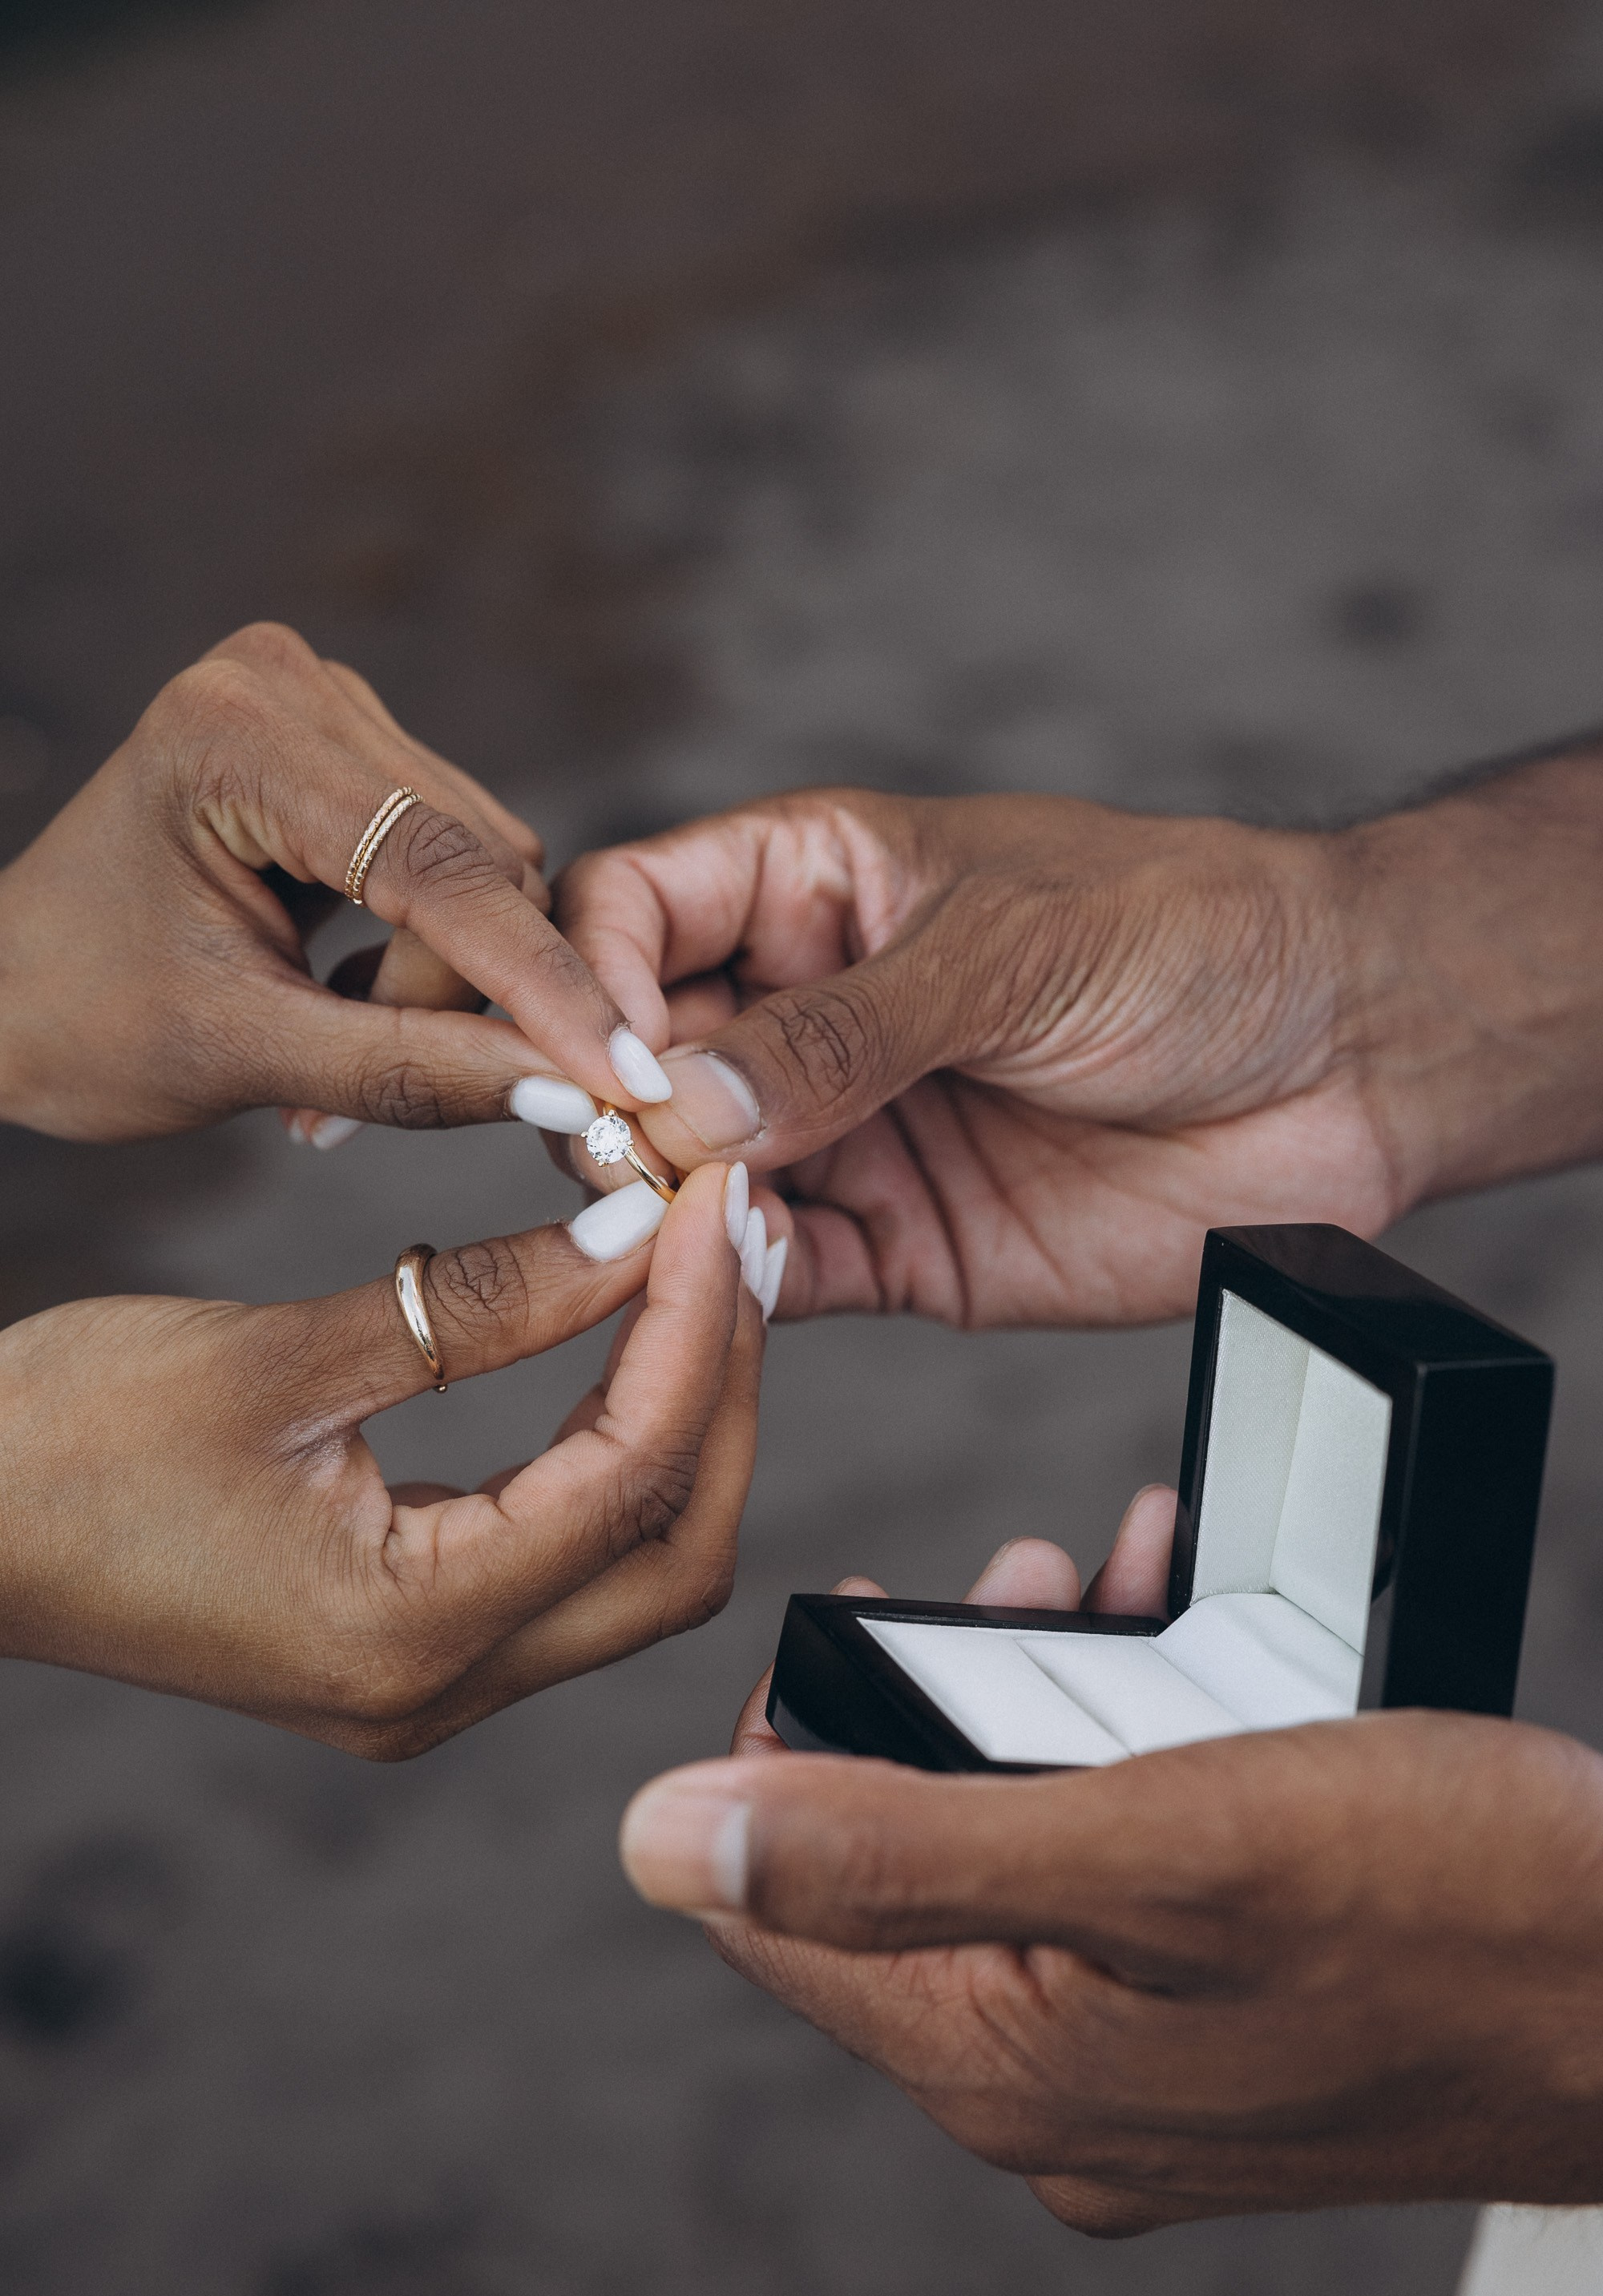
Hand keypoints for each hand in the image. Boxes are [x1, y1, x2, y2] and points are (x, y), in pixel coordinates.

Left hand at [0, 622, 674, 1144]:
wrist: (0, 996)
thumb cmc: (82, 1021)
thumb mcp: (248, 1057)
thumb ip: (417, 1071)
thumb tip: (576, 1094)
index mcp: (238, 732)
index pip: (442, 866)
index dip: (541, 985)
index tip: (624, 1081)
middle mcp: (289, 684)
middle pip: (476, 868)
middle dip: (457, 1001)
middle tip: (352, 1110)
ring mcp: (322, 706)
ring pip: (478, 874)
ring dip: (438, 990)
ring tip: (329, 1068)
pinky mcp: (346, 750)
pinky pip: (450, 864)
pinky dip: (422, 957)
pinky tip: (341, 1005)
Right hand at [0, 1164, 758, 1753]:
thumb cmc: (65, 1441)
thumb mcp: (275, 1358)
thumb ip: (470, 1304)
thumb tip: (630, 1230)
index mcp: (405, 1635)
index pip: (628, 1479)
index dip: (693, 1330)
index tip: (713, 1200)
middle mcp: (437, 1688)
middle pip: (672, 1549)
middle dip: (726, 1387)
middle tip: (740, 1233)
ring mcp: (425, 1680)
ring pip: (633, 1561)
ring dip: (685, 1415)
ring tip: (705, 1265)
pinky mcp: (406, 1641)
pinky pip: (563, 1553)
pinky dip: (615, 1444)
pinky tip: (626, 1337)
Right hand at [555, 787, 1387, 1325]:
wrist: (1350, 1061)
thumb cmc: (1195, 938)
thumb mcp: (1010, 952)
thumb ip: (843, 1031)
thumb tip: (680, 1104)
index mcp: (816, 884)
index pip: (633, 912)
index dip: (589, 978)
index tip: (603, 1057)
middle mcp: (808, 1010)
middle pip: (638, 1059)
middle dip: (612, 1112)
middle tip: (627, 1162)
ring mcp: (847, 1132)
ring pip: (691, 1181)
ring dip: (666, 1211)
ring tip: (677, 1230)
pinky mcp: (900, 1245)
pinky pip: (782, 1278)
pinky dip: (744, 1292)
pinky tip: (741, 1284)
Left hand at [620, 1517, 1602, 2231]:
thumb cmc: (1448, 1906)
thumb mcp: (1157, 1844)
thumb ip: (895, 1846)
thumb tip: (657, 1840)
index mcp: (1001, 2064)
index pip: (774, 1908)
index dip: (780, 1744)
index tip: (854, 1611)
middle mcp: (1055, 2097)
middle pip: (901, 1876)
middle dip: (940, 1698)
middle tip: (1017, 1581)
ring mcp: (1147, 2078)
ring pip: (1019, 1862)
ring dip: (1047, 1709)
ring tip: (1116, 1591)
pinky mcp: (1230, 2040)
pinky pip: (1120, 1885)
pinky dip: (1137, 1763)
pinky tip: (1197, 1668)